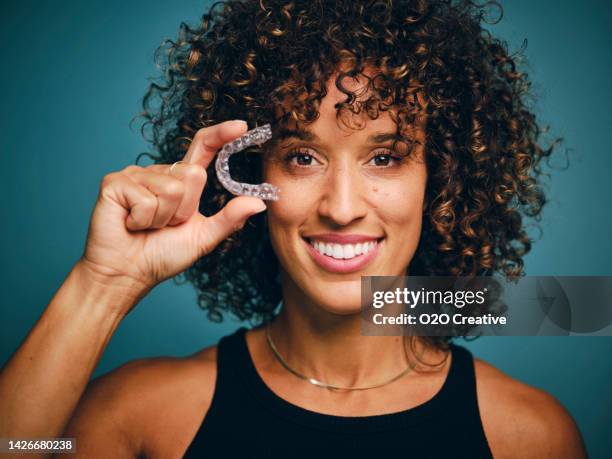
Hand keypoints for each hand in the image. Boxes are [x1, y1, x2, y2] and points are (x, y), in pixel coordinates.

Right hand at [79, 120, 265, 295]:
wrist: (128, 274)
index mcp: (181, 181)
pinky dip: (142, 220)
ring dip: (163, 218)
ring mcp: (136, 175)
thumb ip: (230, 219)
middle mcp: (160, 172)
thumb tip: (259, 203)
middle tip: (166, 225)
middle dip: (185, 209)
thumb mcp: (203, 237)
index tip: (241, 126)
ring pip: (172, 189)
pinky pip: (146, 199)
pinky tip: (130, 224)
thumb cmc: (161, 255)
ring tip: (147, 226)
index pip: (203, 148)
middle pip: (193, 175)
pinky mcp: (115, 183)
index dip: (221, 135)